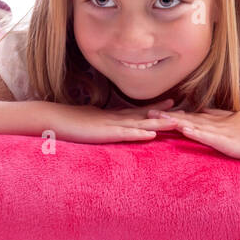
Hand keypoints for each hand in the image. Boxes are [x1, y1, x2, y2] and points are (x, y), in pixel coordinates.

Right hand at [47, 97, 180, 144]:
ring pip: (140, 124)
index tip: (174, 104)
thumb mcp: (89, 124)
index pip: (139, 112)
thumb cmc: (68, 123)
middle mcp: (115, 118)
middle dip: (166, 114)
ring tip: (178, 123)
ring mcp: (110, 125)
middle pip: (145, 116)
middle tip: (188, 112)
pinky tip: (151, 135)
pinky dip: (138, 134)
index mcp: (112, 116)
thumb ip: (100, 124)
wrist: (51, 119)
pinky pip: (124, 134)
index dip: (157, 108)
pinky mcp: (103, 133)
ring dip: (159, 124)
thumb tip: (106, 127)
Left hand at [150, 106, 239, 158]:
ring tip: (157, 120)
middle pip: (190, 118)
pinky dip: (196, 133)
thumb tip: (222, 126)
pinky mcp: (232, 143)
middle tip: (146, 113)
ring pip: (196, 126)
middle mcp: (221, 124)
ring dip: (176, 123)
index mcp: (224, 121)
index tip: (160, 111)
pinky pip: (211, 137)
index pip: (197, 116)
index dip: (178, 114)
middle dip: (168, 116)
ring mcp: (225, 132)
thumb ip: (232, 125)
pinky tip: (183, 130)